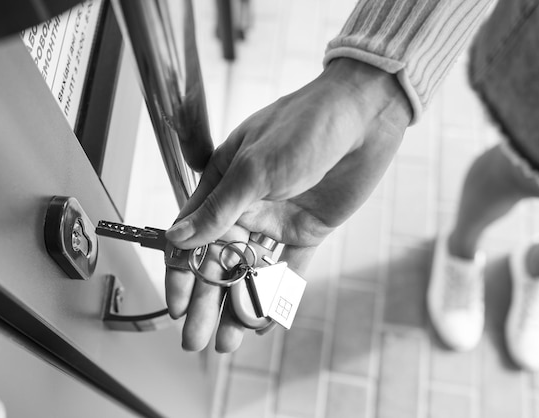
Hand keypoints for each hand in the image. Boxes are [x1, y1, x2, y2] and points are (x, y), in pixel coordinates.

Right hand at [165, 58, 412, 351]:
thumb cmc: (302, 127)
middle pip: (218, 262)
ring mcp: (276, 221)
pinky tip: (266, 321)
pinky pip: (289, 269)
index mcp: (222, 185)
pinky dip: (278, 294)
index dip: (181, 272)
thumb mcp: (255, 168)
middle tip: (195, 339)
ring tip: (227, 342)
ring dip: (238, 306)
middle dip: (206, 302)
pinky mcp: (307, 231)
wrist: (362, 117)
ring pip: (250, 272)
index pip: (191, 236)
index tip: (177, 305)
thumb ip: (218, 209)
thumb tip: (177, 239)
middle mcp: (245, 207)